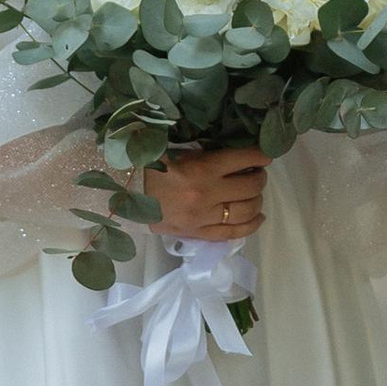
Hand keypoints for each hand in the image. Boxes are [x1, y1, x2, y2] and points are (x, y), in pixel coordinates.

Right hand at [149, 145, 267, 242]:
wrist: (122, 194)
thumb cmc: (149, 167)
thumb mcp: (178, 151)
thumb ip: (207, 154)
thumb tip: (236, 155)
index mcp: (202, 168)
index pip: (244, 159)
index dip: (259, 155)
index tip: (264, 155)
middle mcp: (207, 194)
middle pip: (250, 187)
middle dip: (259, 177)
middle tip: (256, 173)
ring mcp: (203, 217)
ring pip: (246, 211)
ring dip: (257, 200)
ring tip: (254, 194)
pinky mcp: (197, 233)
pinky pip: (232, 233)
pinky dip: (251, 225)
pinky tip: (258, 217)